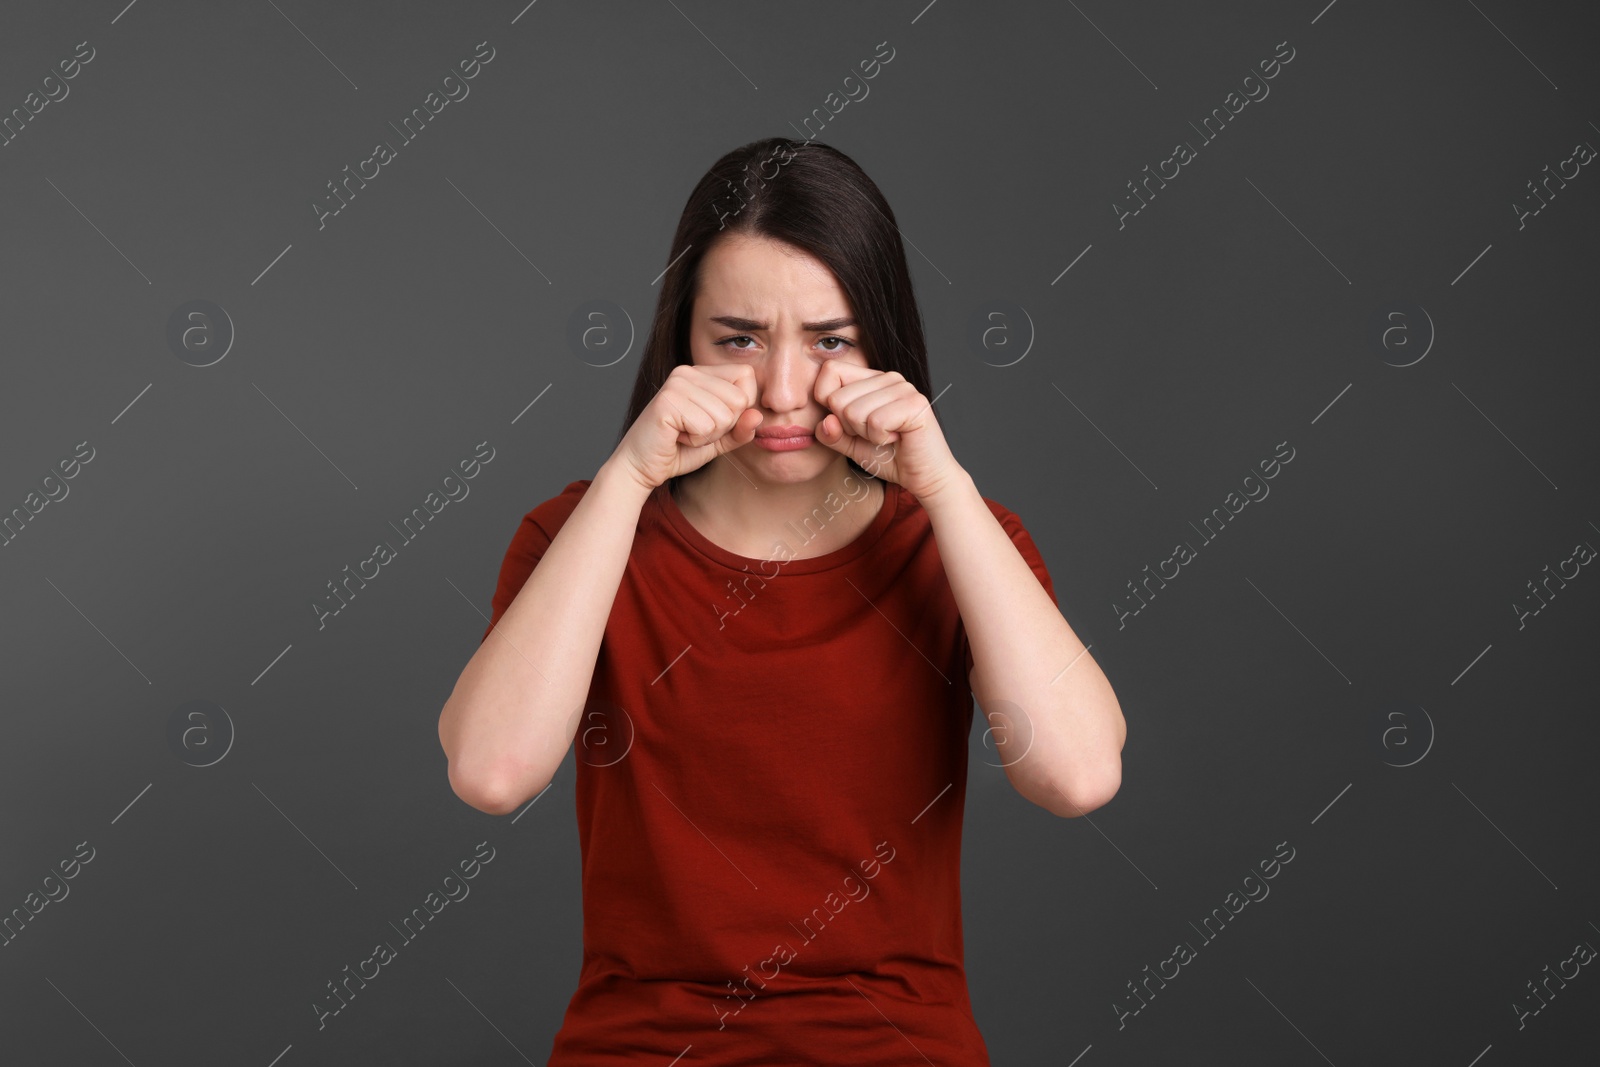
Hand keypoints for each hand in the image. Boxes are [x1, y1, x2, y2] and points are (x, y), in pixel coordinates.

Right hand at [614, 363, 762, 490]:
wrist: (641, 467)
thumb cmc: (678, 450)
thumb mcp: (720, 440)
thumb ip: (741, 428)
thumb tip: (758, 415)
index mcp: (701, 373)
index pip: (746, 376)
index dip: (741, 407)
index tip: (713, 422)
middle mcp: (688, 372)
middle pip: (739, 399)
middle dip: (724, 426)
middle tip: (695, 431)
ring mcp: (677, 384)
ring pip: (725, 415)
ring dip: (708, 436)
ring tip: (684, 434)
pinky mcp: (668, 402)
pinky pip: (706, 426)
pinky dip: (696, 441)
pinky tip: (676, 437)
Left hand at [812, 360, 962, 501]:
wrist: (922, 477)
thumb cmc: (888, 457)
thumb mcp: (850, 445)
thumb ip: (831, 433)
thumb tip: (826, 420)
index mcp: (871, 380)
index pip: (830, 370)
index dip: (825, 400)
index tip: (847, 423)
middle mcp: (887, 378)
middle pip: (837, 397)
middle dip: (848, 427)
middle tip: (873, 434)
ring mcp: (903, 388)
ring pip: (854, 411)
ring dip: (866, 435)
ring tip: (886, 436)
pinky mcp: (915, 404)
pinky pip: (875, 422)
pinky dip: (880, 439)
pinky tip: (897, 439)